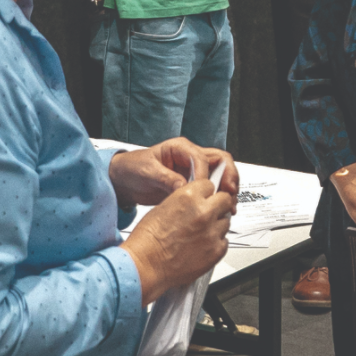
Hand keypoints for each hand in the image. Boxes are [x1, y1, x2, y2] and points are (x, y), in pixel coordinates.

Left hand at [108, 137, 238, 207]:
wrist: (124, 180)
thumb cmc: (133, 169)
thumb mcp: (147, 173)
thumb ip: (166, 179)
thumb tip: (184, 188)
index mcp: (180, 148)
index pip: (202, 157)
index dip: (205, 175)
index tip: (204, 190)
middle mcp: (191, 156)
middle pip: (220, 160)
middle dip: (229, 175)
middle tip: (230, 192)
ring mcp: (194, 169)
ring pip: (221, 172)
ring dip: (228, 186)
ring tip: (229, 203)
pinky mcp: (194, 183)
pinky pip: (214, 185)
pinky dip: (221, 195)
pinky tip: (222, 207)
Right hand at [120, 178, 236, 304]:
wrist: (145, 265)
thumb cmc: (147, 240)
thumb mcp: (163, 208)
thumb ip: (185, 201)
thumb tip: (196, 201)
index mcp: (189, 197)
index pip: (210, 185)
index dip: (206, 193)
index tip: (204, 198)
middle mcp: (203, 212)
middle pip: (225, 200)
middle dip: (218, 205)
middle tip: (209, 213)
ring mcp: (212, 232)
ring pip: (225, 222)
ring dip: (216, 225)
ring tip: (201, 234)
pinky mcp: (216, 251)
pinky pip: (224, 242)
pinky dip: (216, 244)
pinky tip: (202, 246)